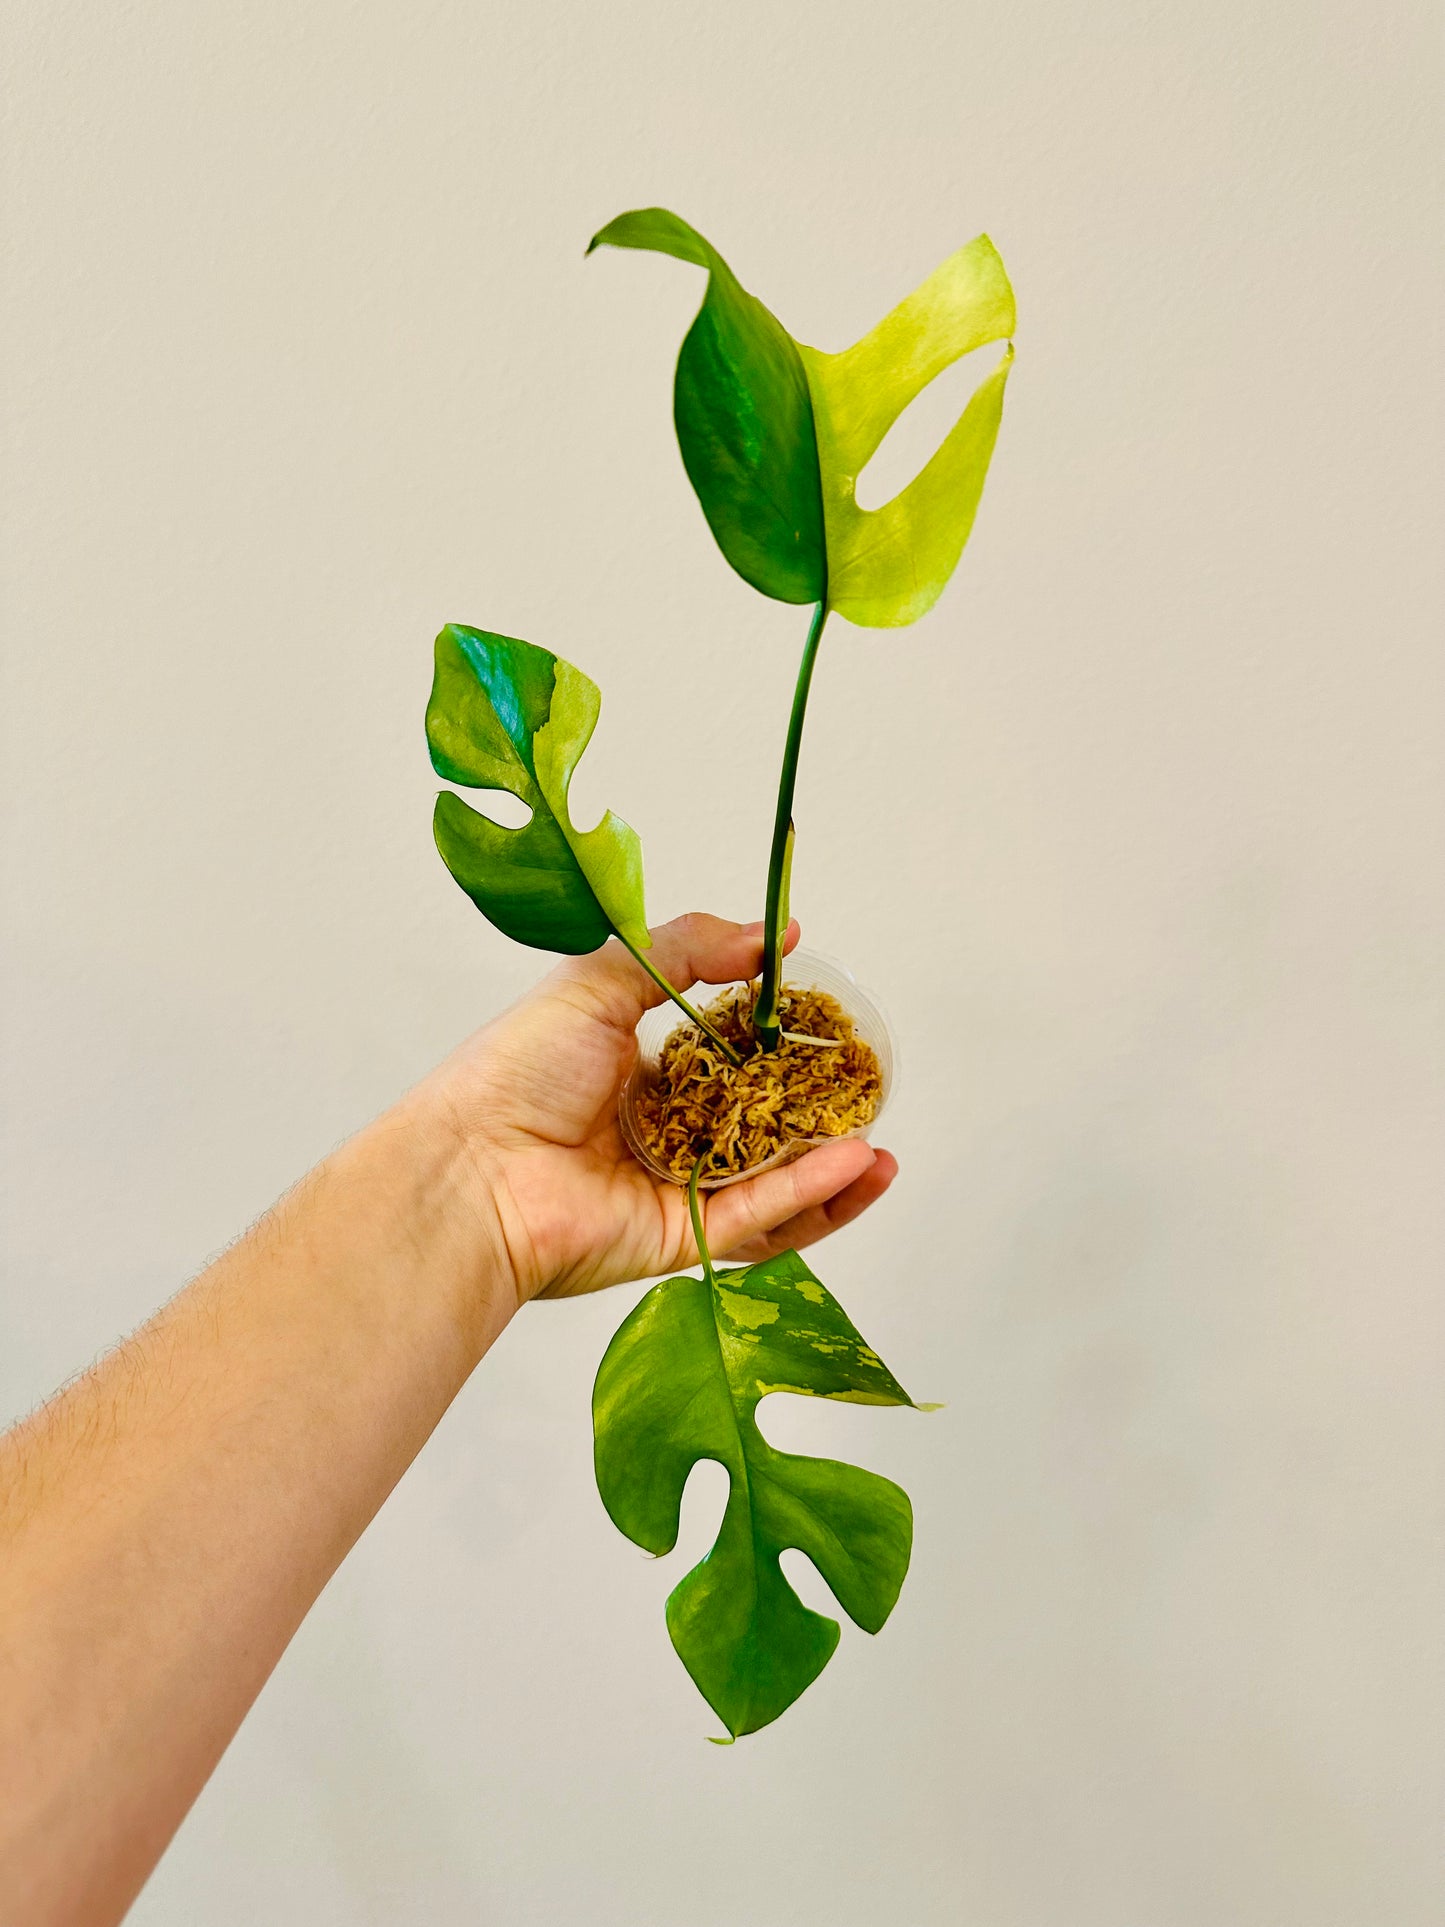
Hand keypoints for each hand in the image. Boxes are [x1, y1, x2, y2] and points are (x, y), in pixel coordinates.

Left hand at [421, 912, 897, 1303]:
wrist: (470, 1169)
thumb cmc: (516, 1071)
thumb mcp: (603, 979)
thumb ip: (690, 948)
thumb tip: (774, 935)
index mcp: (640, 1071)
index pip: (729, 1056)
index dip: (780, 1041)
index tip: (828, 1019)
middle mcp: (663, 1133)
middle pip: (760, 1125)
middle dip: (820, 1113)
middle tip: (869, 1090)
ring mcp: (674, 1190)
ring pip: (772, 1183)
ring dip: (831, 1168)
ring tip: (881, 1147)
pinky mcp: (682, 1238)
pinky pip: (758, 1220)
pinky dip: (809, 1196)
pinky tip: (855, 1166)